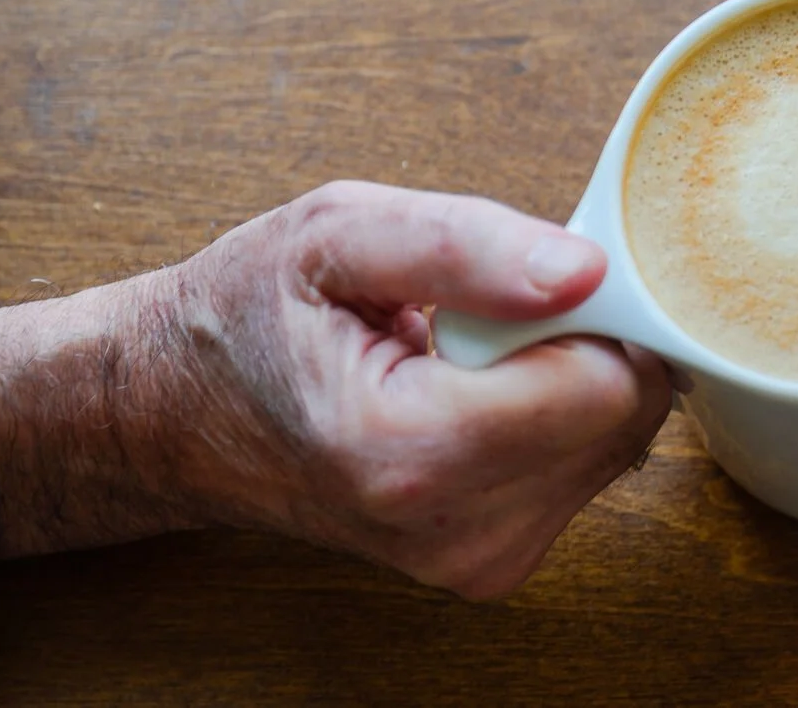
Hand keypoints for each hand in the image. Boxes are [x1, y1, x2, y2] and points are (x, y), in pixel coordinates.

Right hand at [165, 181, 673, 598]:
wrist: (175, 417)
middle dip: (583, 344)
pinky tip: (478, 395)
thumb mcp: (335, 233)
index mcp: (405, 450)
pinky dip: (555, 420)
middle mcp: (449, 529)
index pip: (603, 389)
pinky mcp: (491, 563)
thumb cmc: (249, 317)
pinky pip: (587, 469)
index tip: (532, 280)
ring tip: (470, 353)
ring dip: (569, 381)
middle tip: (492, 313)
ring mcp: (473, 561)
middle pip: (621, 419)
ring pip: (615, 444)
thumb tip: (585, 271)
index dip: (593, 313)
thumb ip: (465, 244)